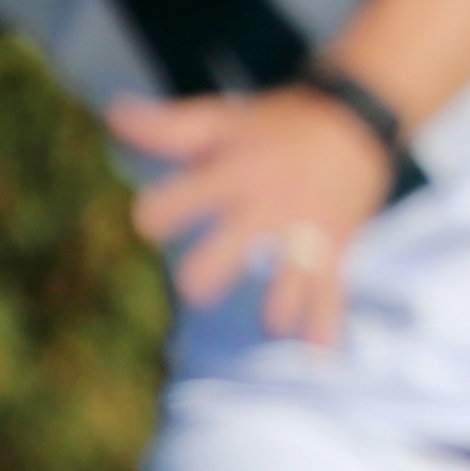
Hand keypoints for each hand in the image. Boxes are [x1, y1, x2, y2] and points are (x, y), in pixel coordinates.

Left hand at [110, 86, 399, 344]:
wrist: (358, 118)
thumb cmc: (278, 123)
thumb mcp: (224, 118)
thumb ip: (169, 128)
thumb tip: (111, 114)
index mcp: (236, 172)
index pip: (187, 198)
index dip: (162, 211)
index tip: (153, 220)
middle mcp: (271, 204)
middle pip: (236, 245)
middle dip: (213, 268)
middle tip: (196, 285)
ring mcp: (306, 230)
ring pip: (292, 275)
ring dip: (281, 302)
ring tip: (271, 321)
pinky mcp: (335, 248)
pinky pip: (333, 292)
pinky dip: (326, 326)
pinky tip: (319, 356)